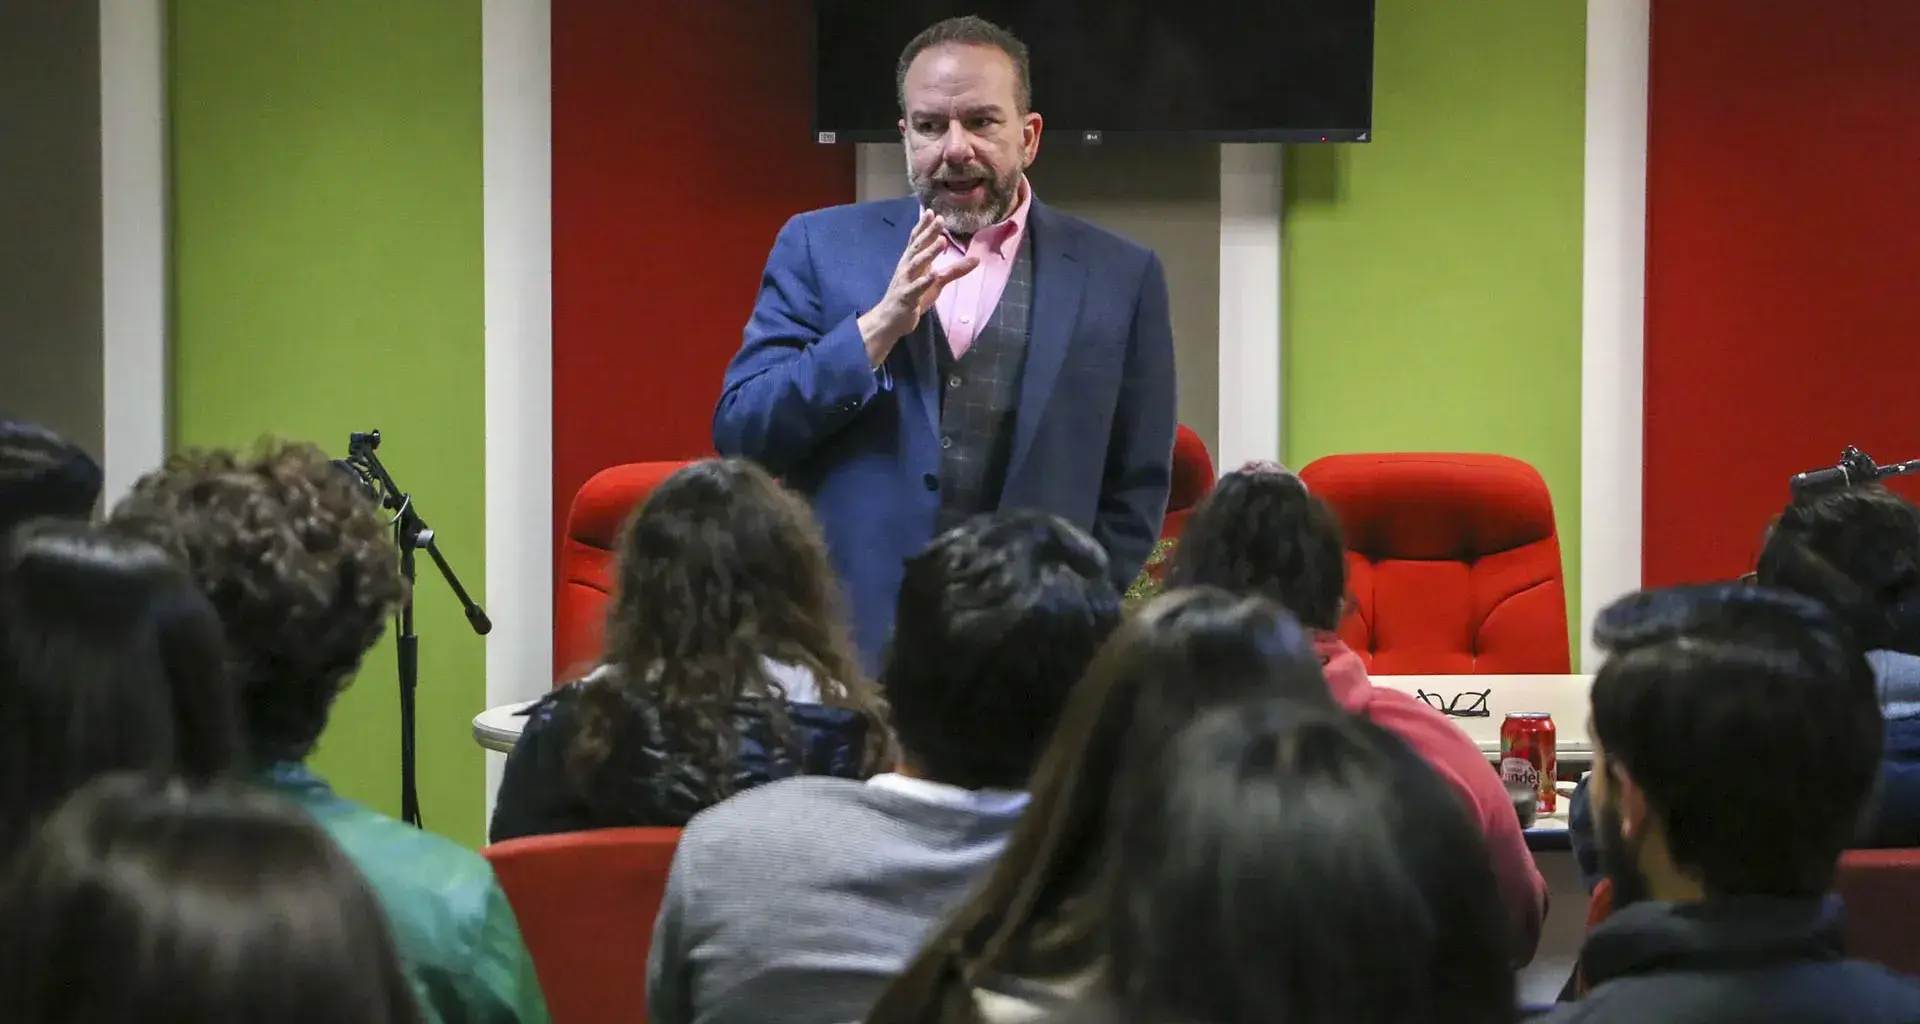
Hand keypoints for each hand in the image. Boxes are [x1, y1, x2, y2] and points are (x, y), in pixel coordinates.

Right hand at [858, 210, 979, 366]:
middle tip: (939, 219)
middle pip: (918, 247)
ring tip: (942, 241)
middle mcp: (907, 268)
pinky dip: (924, 281)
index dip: (924, 226)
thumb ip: (955, 270)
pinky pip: (916, 288)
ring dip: (929, 252)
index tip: (932, 211)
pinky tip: (932, 275)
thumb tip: (977, 259)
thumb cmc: (912, 297)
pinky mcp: (907, 297)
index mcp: (912, 261)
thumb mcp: (936, 281)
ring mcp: (906, 281)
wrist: (890, 319)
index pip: (917, 240)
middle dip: (928, 233)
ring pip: (917, 264)